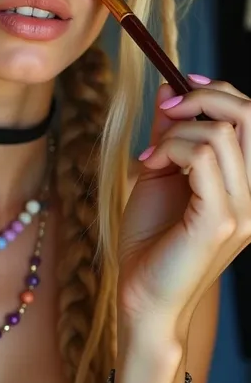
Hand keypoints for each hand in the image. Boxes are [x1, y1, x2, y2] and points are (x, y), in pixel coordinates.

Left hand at [117, 78, 250, 340]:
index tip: (182, 85)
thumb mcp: (162, 173)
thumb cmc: (152, 240)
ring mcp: (244, 209)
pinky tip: (150, 166)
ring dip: (175, 133)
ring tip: (153, 156)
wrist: (142, 297)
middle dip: (205, 96)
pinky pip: (203, 158)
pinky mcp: (221, 221)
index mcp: (248, 183)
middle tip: (167, 106)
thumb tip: (171, 91)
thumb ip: (172, 134)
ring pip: (222, 133)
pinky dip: (170, 150)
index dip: (220, 91)